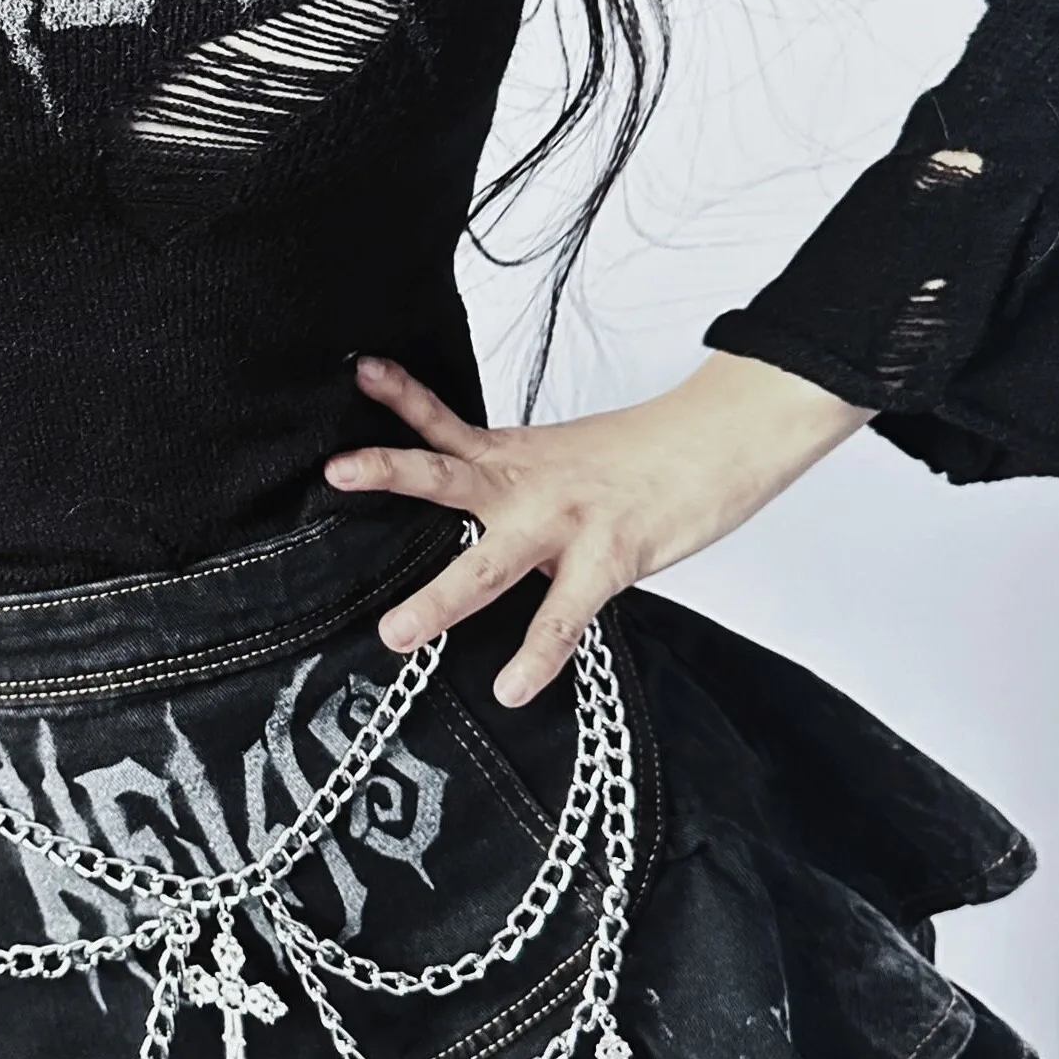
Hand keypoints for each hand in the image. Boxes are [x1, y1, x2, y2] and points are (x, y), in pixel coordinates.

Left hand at [326, 352, 874, 707]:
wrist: (723, 441)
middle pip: (447, 474)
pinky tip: (511, 687)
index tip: (359, 371)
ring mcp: (565, 520)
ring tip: (397, 634)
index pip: (446, 423)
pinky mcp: (607, 558)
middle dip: (389, 474)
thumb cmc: (644, 459)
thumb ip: (511, 484)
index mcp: (514, 456)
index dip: (401, 397)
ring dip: (442, 598)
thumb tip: (470, 521)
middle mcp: (527, 484)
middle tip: (335, 474)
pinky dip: (537, 655)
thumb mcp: (562, 457)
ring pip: (491, 562)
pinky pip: (564, 615)